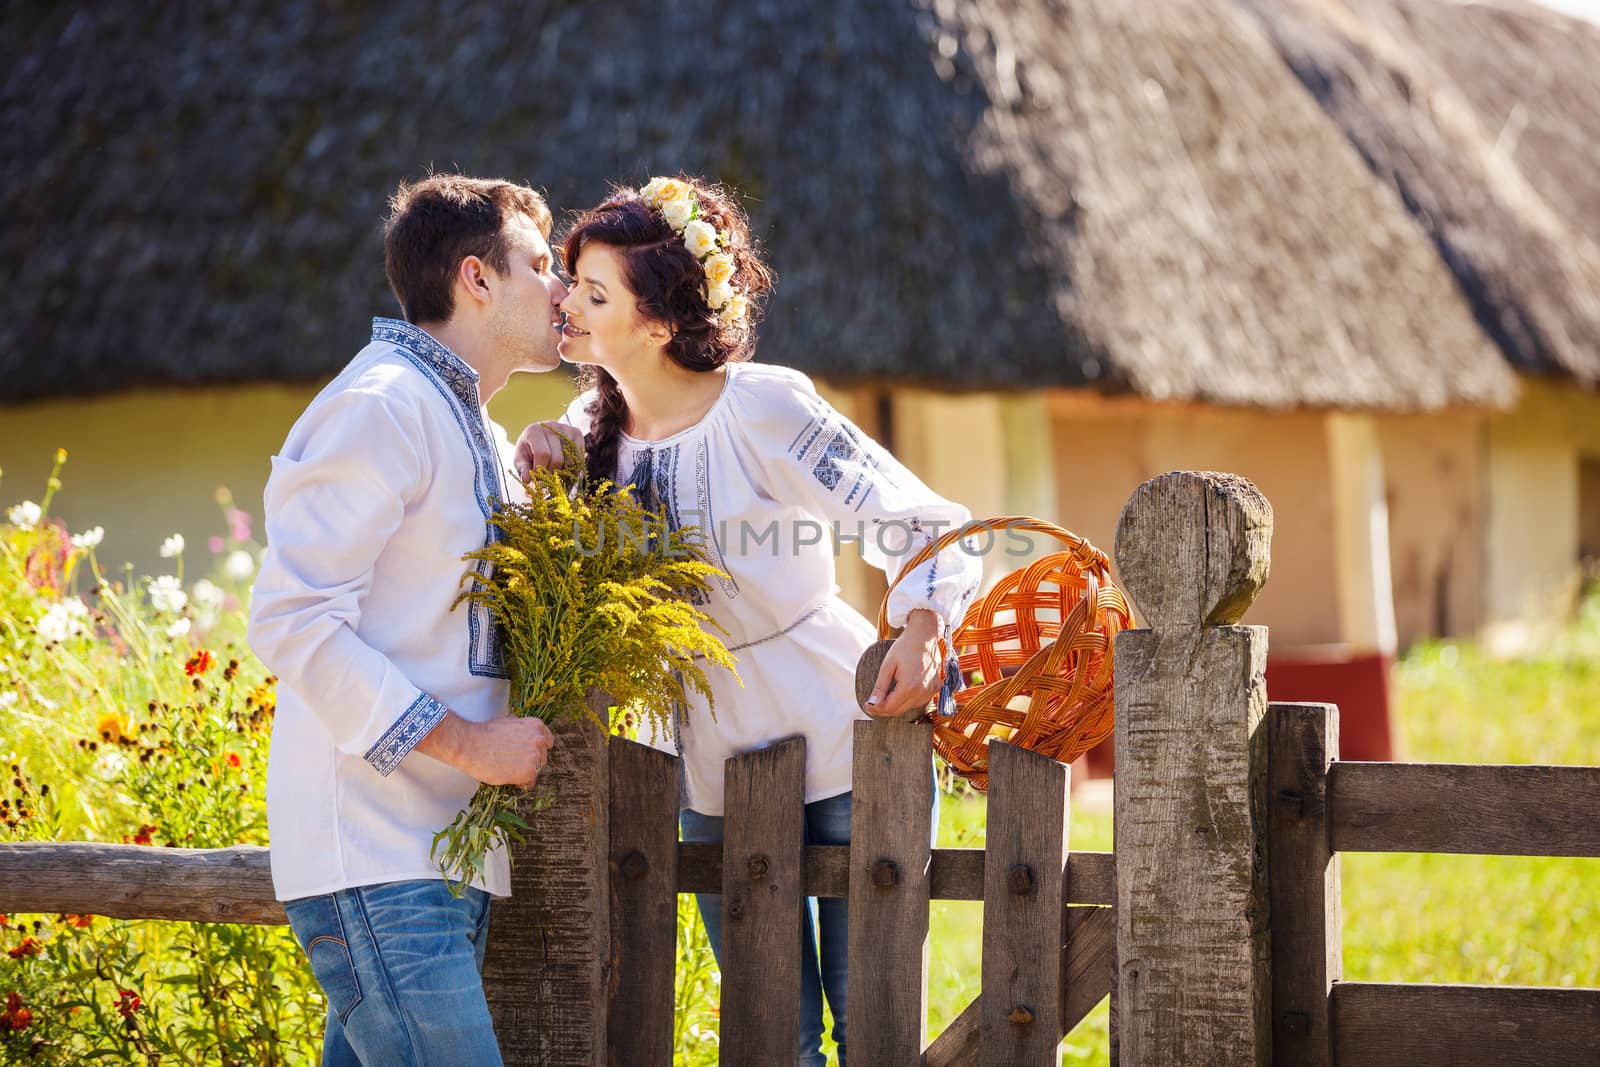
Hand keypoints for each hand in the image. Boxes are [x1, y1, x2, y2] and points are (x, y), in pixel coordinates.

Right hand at [414, 711, 554, 787]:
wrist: (471, 744)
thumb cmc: (484, 733)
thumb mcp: (509, 723)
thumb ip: (522, 731)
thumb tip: (524, 739)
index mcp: (536, 726)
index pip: (547, 742)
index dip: (537, 750)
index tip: (528, 755)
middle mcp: (539, 740)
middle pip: (541, 757)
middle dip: (530, 762)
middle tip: (512, 764)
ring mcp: (535, 756)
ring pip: (536, 770)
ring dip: (525, 773)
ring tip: (507, 770)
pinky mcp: (529, 771)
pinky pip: (529, 782)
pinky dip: (520, 783)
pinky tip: (507, 777)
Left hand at [513, 421, 584, 482]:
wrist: (538, 439)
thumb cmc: (528, 451)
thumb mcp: (520, 460)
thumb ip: (523, 470)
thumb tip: (528, 480)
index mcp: (534, 431)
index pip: (543, 453)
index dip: (541, 470)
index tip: (537, 478)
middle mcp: (551, 426)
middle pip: (558, 458)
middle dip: (552, 474)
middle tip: (547, 479)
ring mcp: (566, 428)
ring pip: (570, 459)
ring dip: (564, 472)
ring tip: (555, 475)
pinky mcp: (576, 433)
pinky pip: (580, 456)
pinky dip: (574, 468)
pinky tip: (566, 470)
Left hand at [864, 609, 944, 717]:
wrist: (924, 635)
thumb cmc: (905, 646)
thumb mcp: (887, 666)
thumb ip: (880, 687)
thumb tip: (872, 703)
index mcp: (909, 687)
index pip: (889, 708)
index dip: (876, 709)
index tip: (867, 705)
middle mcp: (922, 692)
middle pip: (899, 711)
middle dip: (884, 709)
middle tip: (873, 703)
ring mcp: (930, 691)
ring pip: (909, 708)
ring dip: (897, 705)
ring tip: (886, 697)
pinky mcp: (935, 688)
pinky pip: (919, 701)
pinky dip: (909, 701)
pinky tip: (902, 692)